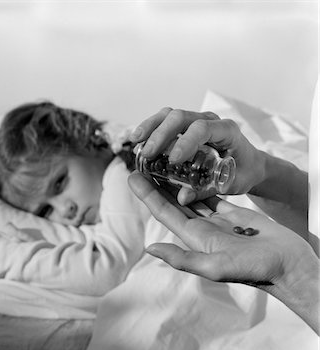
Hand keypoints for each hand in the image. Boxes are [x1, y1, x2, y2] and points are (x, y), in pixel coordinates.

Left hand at [128, 172, 316, 288]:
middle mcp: (202, 229)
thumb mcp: (216, 266)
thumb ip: (183, 258)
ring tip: (162, 164)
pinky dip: (201, 184)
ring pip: (190, 197)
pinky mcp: (233, 214)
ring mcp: (217, 221)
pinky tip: (193, 172)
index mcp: (194, 238)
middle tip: (143, 164)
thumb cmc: (256, 269)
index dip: (147, 195)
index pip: (164, 212)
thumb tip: (150, 250)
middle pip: (172, 202)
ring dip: (175, 182)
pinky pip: (211, 196)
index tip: (132, 176)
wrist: (290, 266)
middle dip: (156, 184)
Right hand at [129, 108, 264, 204]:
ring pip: (169, 115)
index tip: (173, 159)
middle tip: (147, 154)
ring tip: (136, 141)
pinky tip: (138, 140)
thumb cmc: (242, 172)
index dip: (186, 141)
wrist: (249, 163)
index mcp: (226, 131)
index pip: (203, 129)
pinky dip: (150, 128)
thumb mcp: (229, 184)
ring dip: (151, 127)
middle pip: (181, 117)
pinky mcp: (185, 125)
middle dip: (161, 134)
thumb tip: (181, 198)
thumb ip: (206, 190)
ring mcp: (196, 120)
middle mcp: (210, 120)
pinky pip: (164, 120)